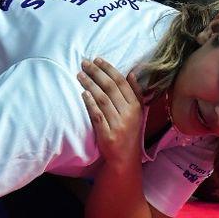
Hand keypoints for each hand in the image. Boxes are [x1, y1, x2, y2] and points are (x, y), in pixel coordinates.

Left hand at [78, 57, 143, 171]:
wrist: (125, 158)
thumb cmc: (130, 131)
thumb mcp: (138, 112)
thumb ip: (136, 93)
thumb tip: (132, 72)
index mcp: (136, 106)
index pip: (122, 83)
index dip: (109, 69)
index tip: (97, 59)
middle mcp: (129, 114)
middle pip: (110, 88)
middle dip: (97, 73)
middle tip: (84, 63)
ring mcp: (118, 125)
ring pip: (103, 99)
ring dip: (90, 85)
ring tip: (80, 75)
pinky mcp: (108, 135)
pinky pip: (97, 115)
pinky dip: (90, 103)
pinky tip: (83, 93)